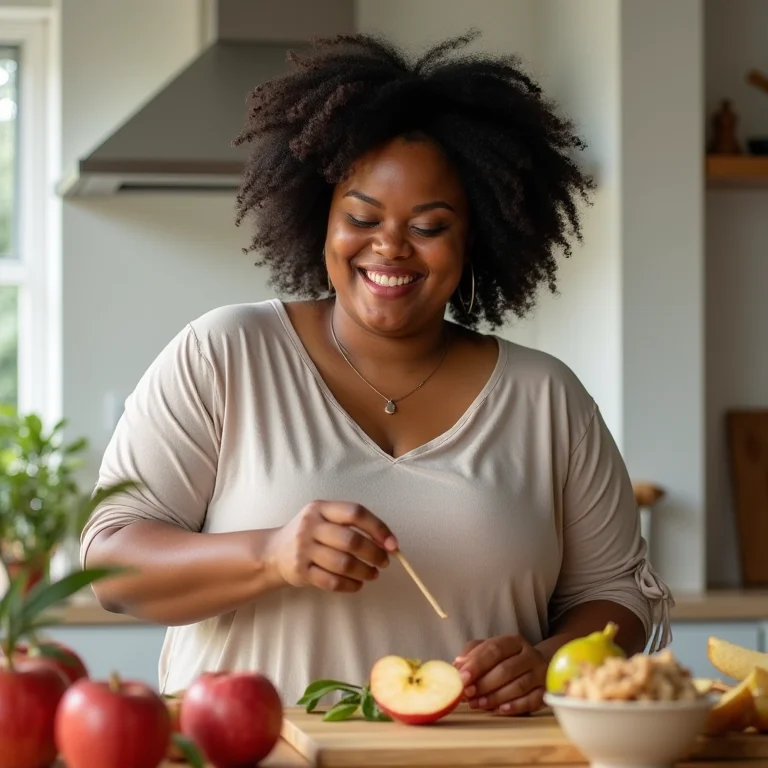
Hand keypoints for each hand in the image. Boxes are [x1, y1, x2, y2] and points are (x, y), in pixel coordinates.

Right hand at [264, 500, 397, 592]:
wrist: (274, 551)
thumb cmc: (310, 534)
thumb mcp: (324, 517)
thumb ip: (351, 524)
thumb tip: (387, 542)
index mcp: (321, 508)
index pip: (355, 513)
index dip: (378, 528)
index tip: (392, 544)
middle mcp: (311, 526)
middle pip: (351, 540)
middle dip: (374, 554)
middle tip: (384, 562)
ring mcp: (304, 549)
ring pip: (343, 563)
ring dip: (364, 571)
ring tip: (373, 574)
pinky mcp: (300, 571)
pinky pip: (331, 581)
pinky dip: (350, 585)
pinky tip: (358, 584)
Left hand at [454, 635, 546, 715]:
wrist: (536, 667)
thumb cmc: (504, 659)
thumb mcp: (487, 650)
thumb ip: (471, 654)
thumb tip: (457, 665)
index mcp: (514, 641)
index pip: (494, 649)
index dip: (477, 664)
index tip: (462, 677)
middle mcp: (530, 655)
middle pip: (506, 669)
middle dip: (484, 683)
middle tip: (467, 694)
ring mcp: (540, 674)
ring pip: (518, 686)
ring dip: (495, 697)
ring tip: (477, 704)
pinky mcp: (545, 691)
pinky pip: (531, 701)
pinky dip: (514, 706)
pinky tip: (499, 710)